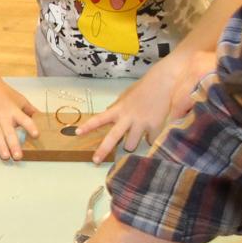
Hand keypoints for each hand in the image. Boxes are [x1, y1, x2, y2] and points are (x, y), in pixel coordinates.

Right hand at [0, 75, 36, 160]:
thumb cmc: (2, 91)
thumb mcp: (19, 98)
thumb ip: (30, 109)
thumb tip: (42, 116)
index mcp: (13, 111)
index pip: (24, 120)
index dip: (30, 127)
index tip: (36, 135)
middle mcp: (2, 116)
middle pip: (9, 131)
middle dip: (14, 144)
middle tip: (18, 156)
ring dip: (0, 146)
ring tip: (5, 156)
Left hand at [76, 56, 192, 162]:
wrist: (164, 82)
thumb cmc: (144, 89)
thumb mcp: (126, 97)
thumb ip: (117, 108)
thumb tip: (107, 115)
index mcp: (118, 109)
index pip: (99, 118)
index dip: (88, 126)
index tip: (77, 133)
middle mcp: (127, 118)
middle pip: (112, 138)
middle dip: (103, 150)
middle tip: (95, 161)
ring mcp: (141, 123)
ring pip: (130, 145)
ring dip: (132, 143)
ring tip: (137, 135)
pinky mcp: (154, 127)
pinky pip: (149, 141)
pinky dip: (150, 139)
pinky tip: (152, 131)